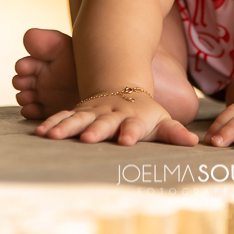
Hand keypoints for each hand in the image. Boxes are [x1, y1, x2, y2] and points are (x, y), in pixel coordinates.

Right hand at [34, 91, 198, 146]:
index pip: (134, 126)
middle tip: (87, 138)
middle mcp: (112, 114)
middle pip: (104, 122)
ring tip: (51, 136)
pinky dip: (52, 124)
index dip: (131, 132)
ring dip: (66, 127)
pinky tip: (39, 133)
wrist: (121, 90)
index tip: (128, 141)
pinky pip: (64, 118)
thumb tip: (194, 142)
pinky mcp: (79, 113)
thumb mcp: (161, 121)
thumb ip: (174, 133)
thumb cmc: (143, 113)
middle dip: (96, 129)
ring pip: (79, 118)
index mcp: (133, 117)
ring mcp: (94, 112)